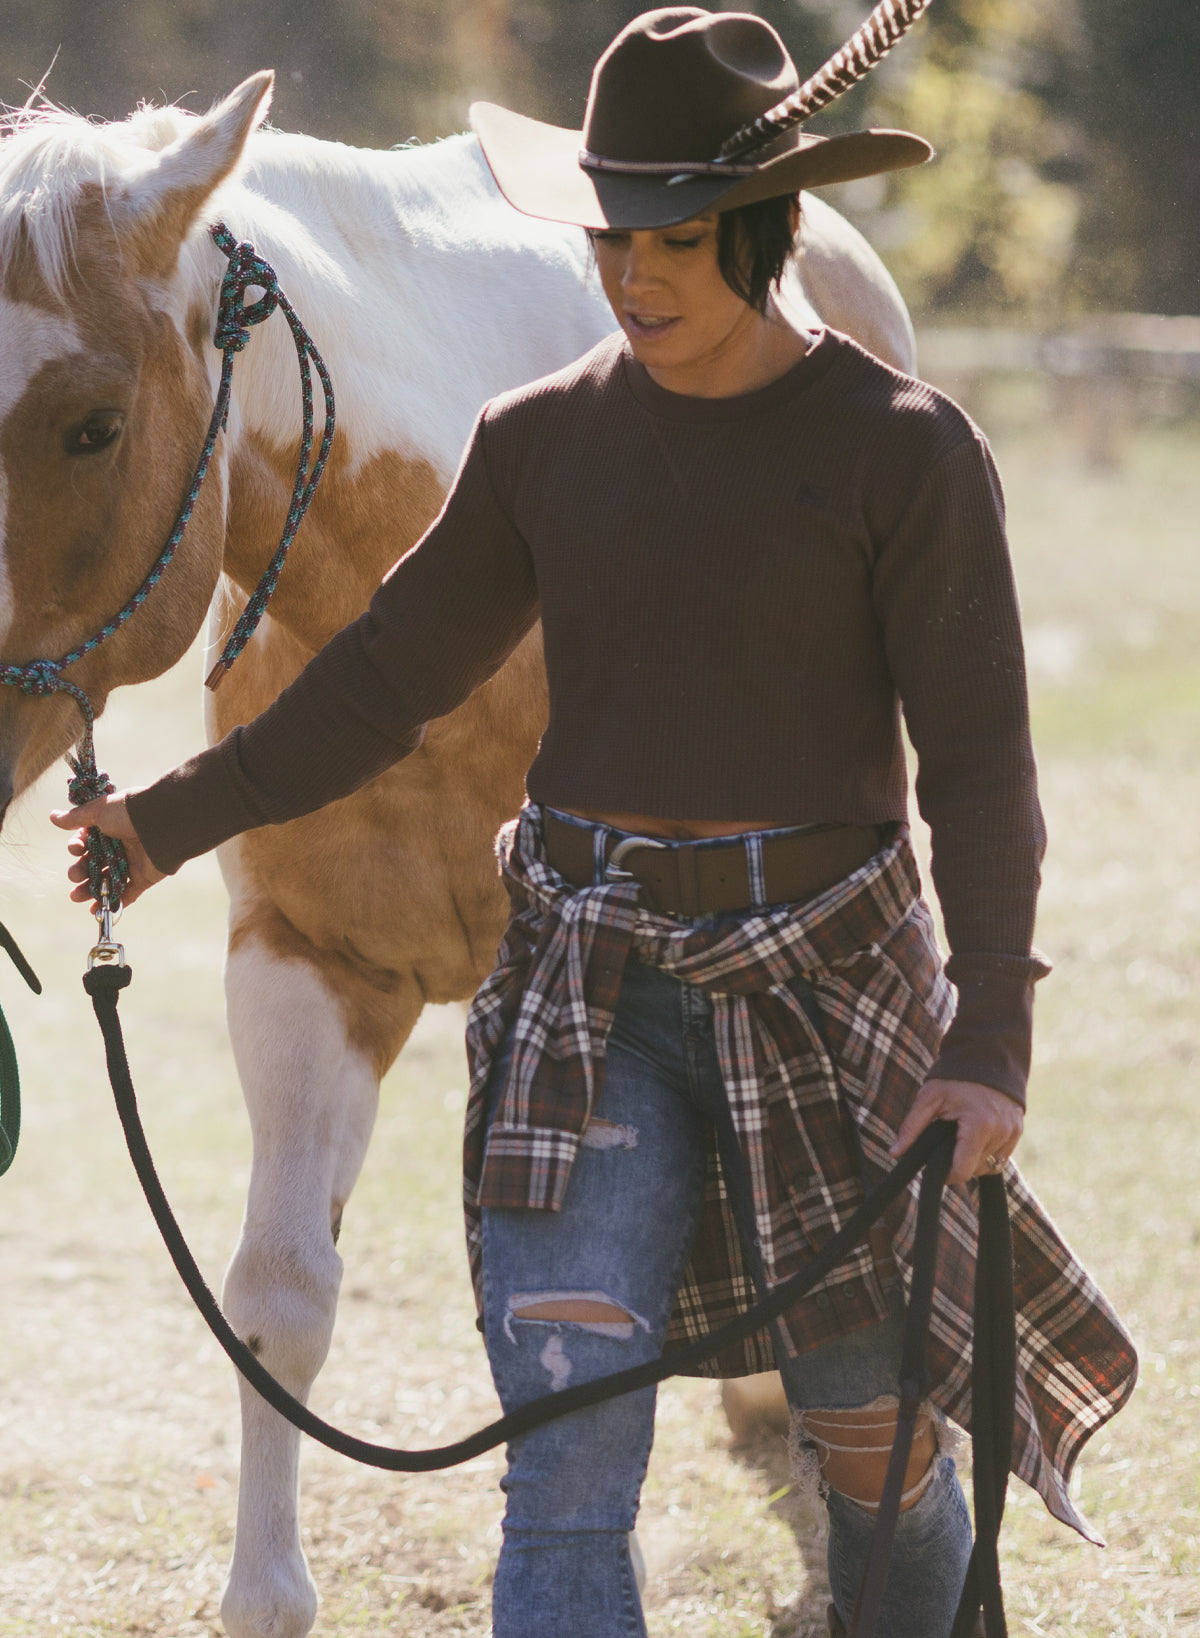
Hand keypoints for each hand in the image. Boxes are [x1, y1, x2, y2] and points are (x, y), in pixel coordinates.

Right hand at [50, 791, 165, 909]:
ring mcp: (132, 862)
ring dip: (89, 890)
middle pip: (93, 863)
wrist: (161, 824)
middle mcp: (120, 845)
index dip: (77, 847)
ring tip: (75, 896)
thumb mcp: (99, 810)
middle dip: (79, 871)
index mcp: (109, 828)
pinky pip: (127, 893)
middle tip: (75, 875)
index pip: (86, 841)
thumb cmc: (129, 813)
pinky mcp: (144, 877)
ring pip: (106, 880)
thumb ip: (76, 817)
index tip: (76, 849)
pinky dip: (113, 903)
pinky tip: (94, 910)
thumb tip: (53, 816)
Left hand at [890, 1077, 1022, 1185]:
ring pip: (989, 1166)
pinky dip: (986, 1152)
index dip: (946, 1174)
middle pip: (975, 1170)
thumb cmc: (954, 1078)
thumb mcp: (929, 1098)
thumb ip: (912, 1128)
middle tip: (946, 1144)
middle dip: (958, 1163)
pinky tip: (975, 1136)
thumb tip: (895, 1153)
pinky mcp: (1018, 1131)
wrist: (985, 1056)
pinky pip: (1001, 1156)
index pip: (963, 1171)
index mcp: (979, 1125)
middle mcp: (1001, 1132)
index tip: (935, 1165)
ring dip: (974, 1159)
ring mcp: (1012, 1132)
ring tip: (960, 1137)